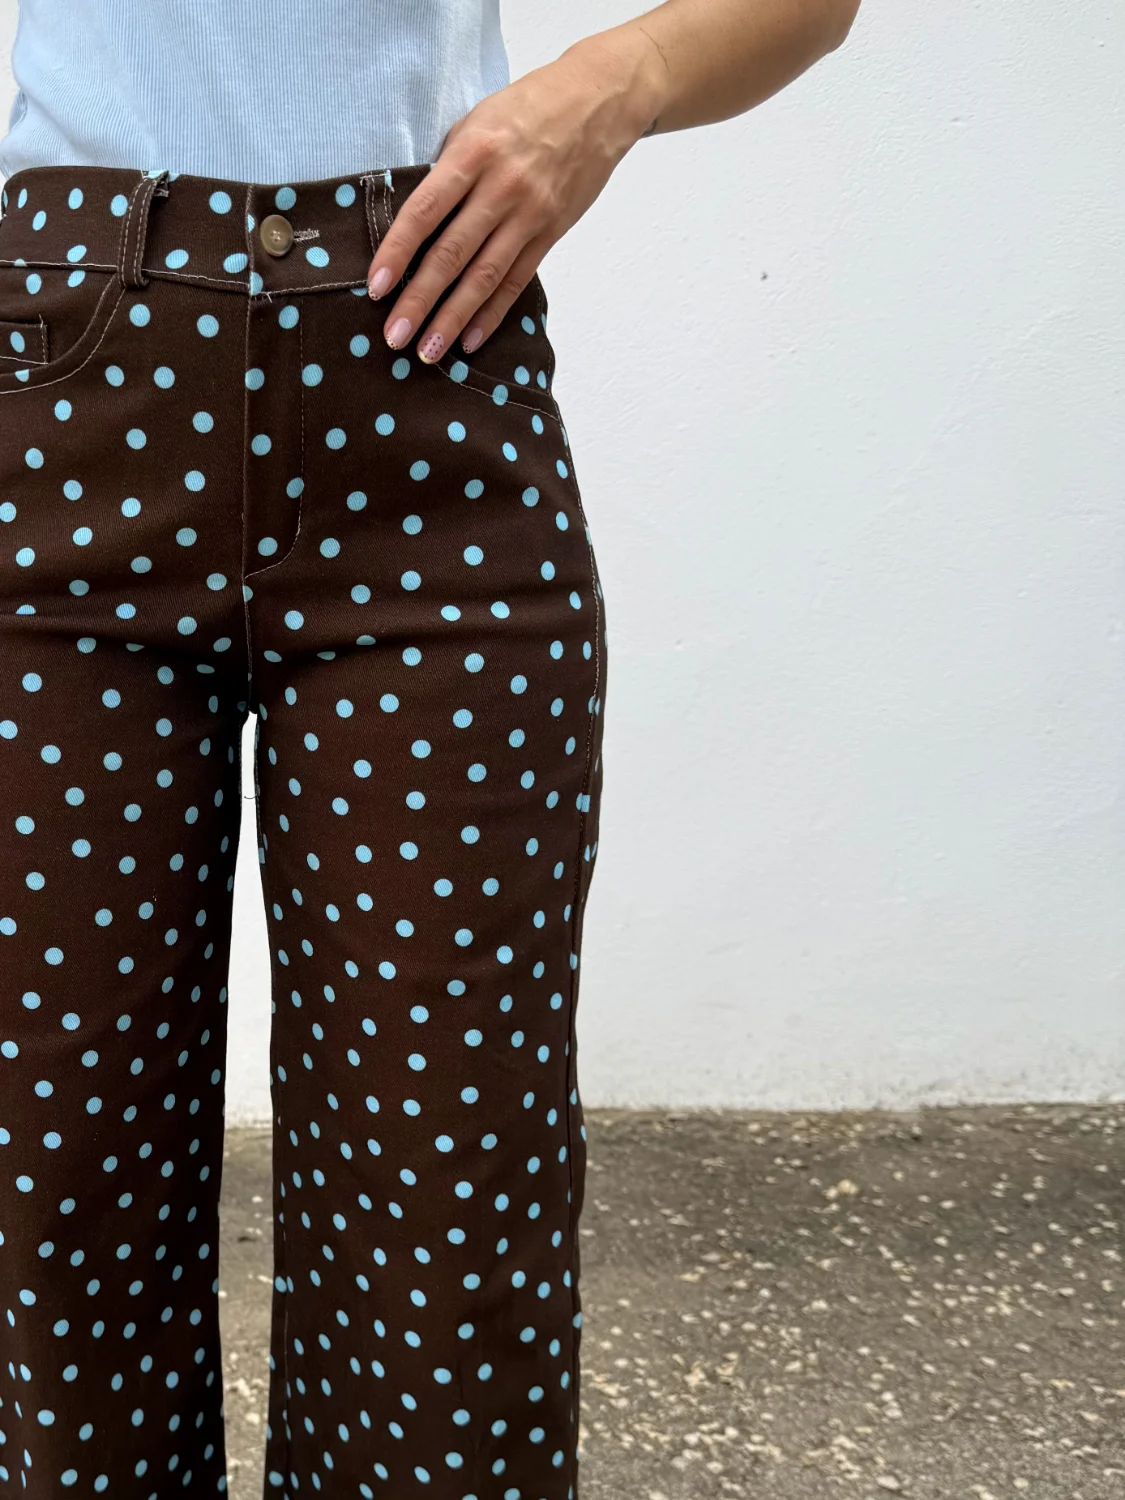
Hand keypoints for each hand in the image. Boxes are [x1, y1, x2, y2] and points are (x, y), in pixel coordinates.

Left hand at [365, 34, 663, 361]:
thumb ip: (448, 169)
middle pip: (452, 255)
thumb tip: (418, 221)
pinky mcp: (550, 234)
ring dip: (453, 320)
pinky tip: (470, 340)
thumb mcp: (477, 122)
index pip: (424, 212)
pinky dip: (491, 314)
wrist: (598, 103)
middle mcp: (501, 189)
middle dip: (419, 301)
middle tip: (394, 336)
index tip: (375, 287)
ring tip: (427, 352)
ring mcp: (529, 216)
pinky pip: (516, 281)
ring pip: (484, 277)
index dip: (397, 252)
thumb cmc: (528, 108)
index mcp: (473, 154)